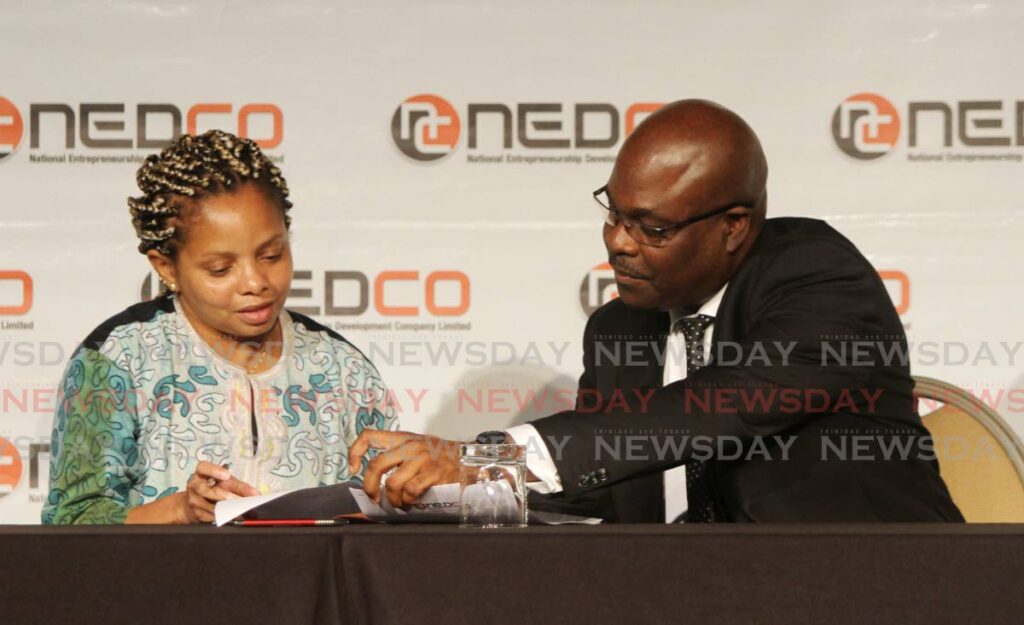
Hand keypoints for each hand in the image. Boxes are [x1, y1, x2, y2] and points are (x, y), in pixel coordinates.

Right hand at [181, 461, 259, 523]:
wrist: (197, 503)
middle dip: (226, 496)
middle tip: (240, 500)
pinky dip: (225, 517)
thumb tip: (256, 495)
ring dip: (228, 509)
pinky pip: (212, 517)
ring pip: (210, 506)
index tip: (227, 475)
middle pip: (207, 490)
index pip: (202, 467)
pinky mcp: (197, 514)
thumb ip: (241, 486)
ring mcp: (194, 501)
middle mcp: (194, 486)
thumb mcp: (228, 482)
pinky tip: (235, 517)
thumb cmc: (215, 488)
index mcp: (201, 473)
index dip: (214, 470)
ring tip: (241, 510)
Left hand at [347, 430, 461, 507]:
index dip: (355, 452)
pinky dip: (408, 501)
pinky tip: (413, 503)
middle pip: (376, 465)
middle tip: (374, 498)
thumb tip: (374, 481)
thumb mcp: (417, 447)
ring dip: (393, 500)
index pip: (369, 436)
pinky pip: (411, 491)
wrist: (469, 459)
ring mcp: (422, 459)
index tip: (352, 468)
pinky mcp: (434, 472)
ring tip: (400, 504)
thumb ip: (397, 456)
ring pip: (393, 484)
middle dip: (370, 487)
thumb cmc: (440, 456)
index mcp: (402, 438)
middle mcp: (410, 446)